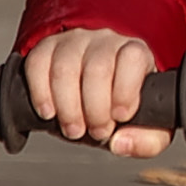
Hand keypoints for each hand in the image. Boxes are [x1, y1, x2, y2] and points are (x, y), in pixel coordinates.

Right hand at [25, 28, 169, 152]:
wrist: (93, 95)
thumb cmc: (122, 107)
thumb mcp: (148, 127)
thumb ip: (148, 140)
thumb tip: (121, 144)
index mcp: (136, 55)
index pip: (132, 57)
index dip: (125, 89)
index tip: (120, 116)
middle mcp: (105, 42)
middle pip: (97, 68)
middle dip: (95, 109)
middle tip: (98, 132)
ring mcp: (74, 42)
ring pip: (65, 67)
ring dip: (68, 107)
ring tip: (74, 129)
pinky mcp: (47, 48)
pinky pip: (37, 63)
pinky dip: (40, 93)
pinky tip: (49, 113)